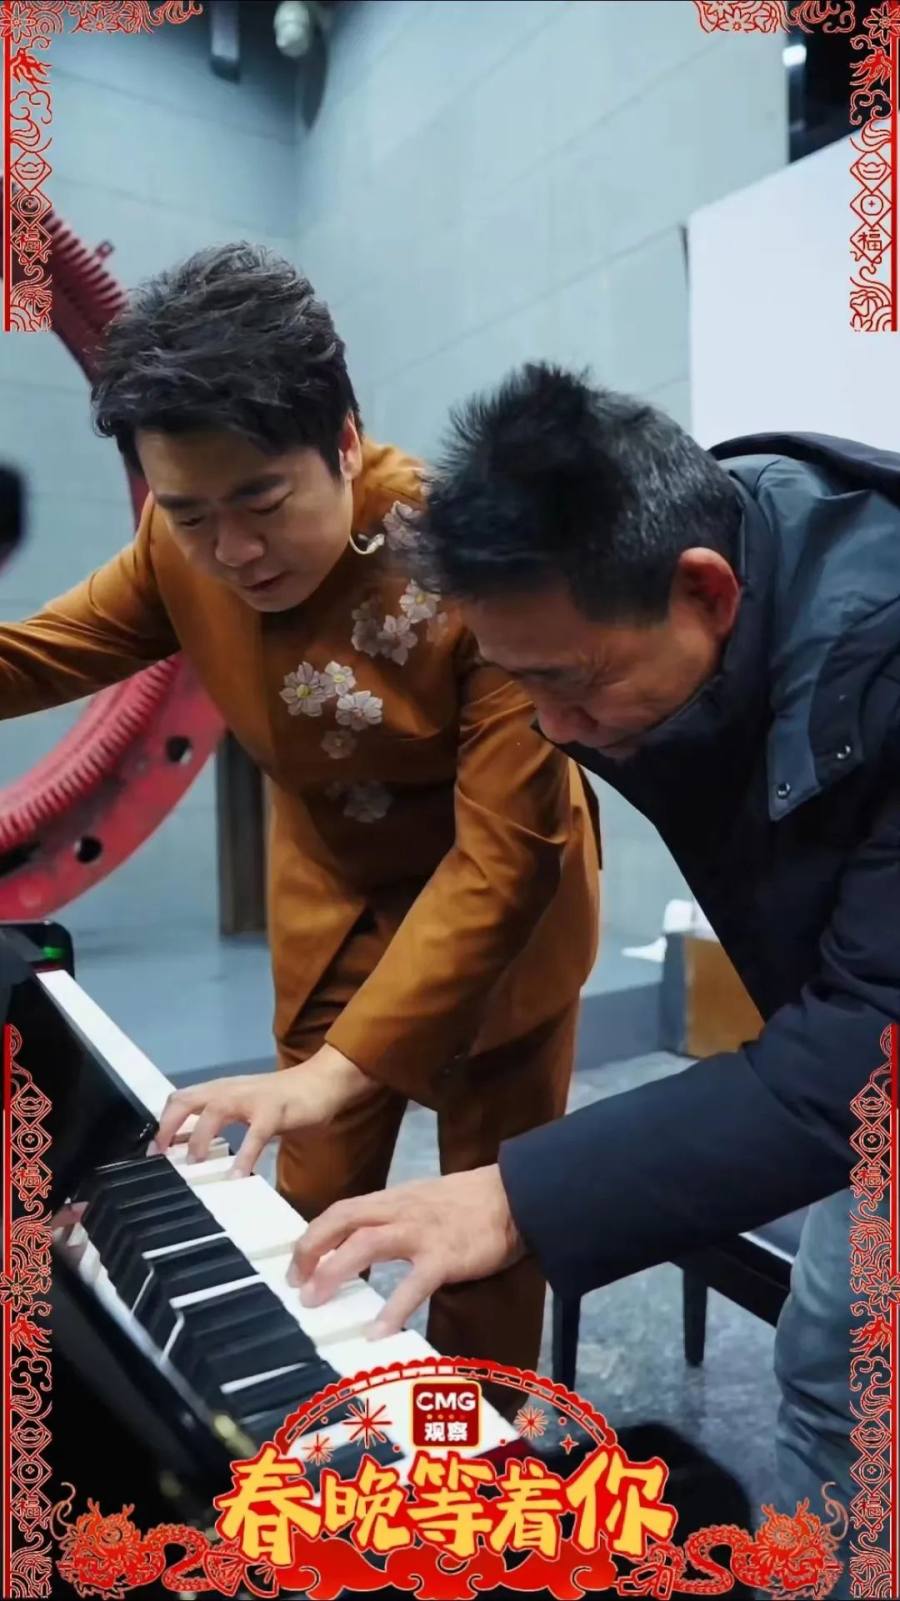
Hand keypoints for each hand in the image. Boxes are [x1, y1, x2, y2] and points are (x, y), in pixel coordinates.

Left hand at [152, 1045, 375, 1175]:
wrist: (323, 1082)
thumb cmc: (284, 1100)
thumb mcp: (245, 1109)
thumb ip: (222, 1124)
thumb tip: (194, 1151)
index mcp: (221, 1090)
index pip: (180, 1100)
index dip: (162, 1125)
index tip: (153, 1154)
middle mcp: (230, 1090)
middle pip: (187, 1100)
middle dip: (167, 1128)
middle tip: (161, 1159)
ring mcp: (253, 1098)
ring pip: (215, 1110)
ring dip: (200, 1138)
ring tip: (194, 1165)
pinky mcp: (276, 1110)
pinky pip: (256, 1134)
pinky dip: (245, 1155)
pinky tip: (238, 1176)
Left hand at [289, 1164, 525, 1337]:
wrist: (517, 1195)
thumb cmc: (471, 1202)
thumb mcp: (424, 1201)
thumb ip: (395, 1219)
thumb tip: (366, 1244)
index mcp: (394, 1199)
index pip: (341, 1211)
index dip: (314, 1235)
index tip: (299, 1262)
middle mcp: (400, 1211)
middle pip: (341, 1221)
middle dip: (311, 1250)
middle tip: (296, 1284)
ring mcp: (421, 1233)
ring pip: (365, 1245)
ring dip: (334, 1273)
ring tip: (316, 1301)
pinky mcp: (445, 1257)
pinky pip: (412, 1285)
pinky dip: (391, 1310)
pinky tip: (377, 1333)